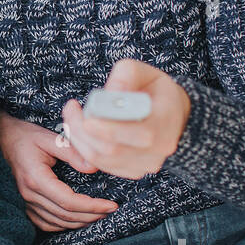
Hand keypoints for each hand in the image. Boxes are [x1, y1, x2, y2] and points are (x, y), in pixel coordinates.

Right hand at [0, 107, 118, 233]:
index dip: (92, 206)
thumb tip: (94, 167)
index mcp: (36, 179)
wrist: (3, 138)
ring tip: (100, 216)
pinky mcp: (26, 205)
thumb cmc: (26, 136)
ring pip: (57, 222)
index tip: (111, 205)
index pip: (69, 202)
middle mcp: (29, 195)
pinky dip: (64, 225)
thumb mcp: (50, 138)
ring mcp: (26, 202)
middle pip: (65, 216)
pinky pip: (47, 223)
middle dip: (92, 216)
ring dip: (81, 222)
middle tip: (111, 211)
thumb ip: (72, 152)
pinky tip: (78, 220)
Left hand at [60, 59, 191, 181]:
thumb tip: (110, 93)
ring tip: (73, 118)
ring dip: (79, 140)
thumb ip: (126, 75)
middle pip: (112, 150)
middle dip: (83, 131)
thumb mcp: (145, 72)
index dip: (108, 129)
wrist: (173, 115)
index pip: (139, 135)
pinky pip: (101, 165)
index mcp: (165, 123)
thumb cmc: (155, 91)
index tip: (86, 116)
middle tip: (71, 110)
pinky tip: (82, 132)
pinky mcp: (133, 171)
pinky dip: (85, 149)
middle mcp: (159, 149)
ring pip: (101, 160)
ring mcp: (147, 164)